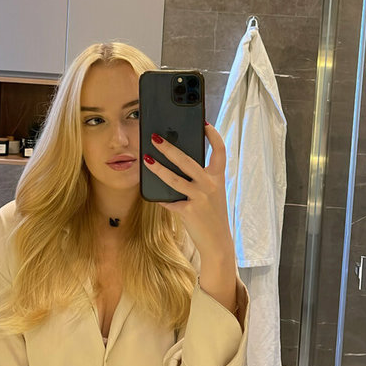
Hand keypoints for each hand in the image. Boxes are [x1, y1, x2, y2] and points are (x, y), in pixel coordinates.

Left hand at [143, 123, 234, 261]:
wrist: (218, 242)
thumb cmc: (212, 214)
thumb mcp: (212, 193)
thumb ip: (200, 178)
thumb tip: (177, 162)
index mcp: (218, 178)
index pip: (220, 151)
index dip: (213, 136)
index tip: (204, 123)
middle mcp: (210, 185)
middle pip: (187, 161)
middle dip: (169, 147)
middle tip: (155, 138)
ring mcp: (200, 198)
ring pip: (174, 179)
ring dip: (157, 168)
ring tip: (145, 159)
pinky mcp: (189, 211)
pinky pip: (169, 200)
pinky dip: (160, 197)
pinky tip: (151, 192)